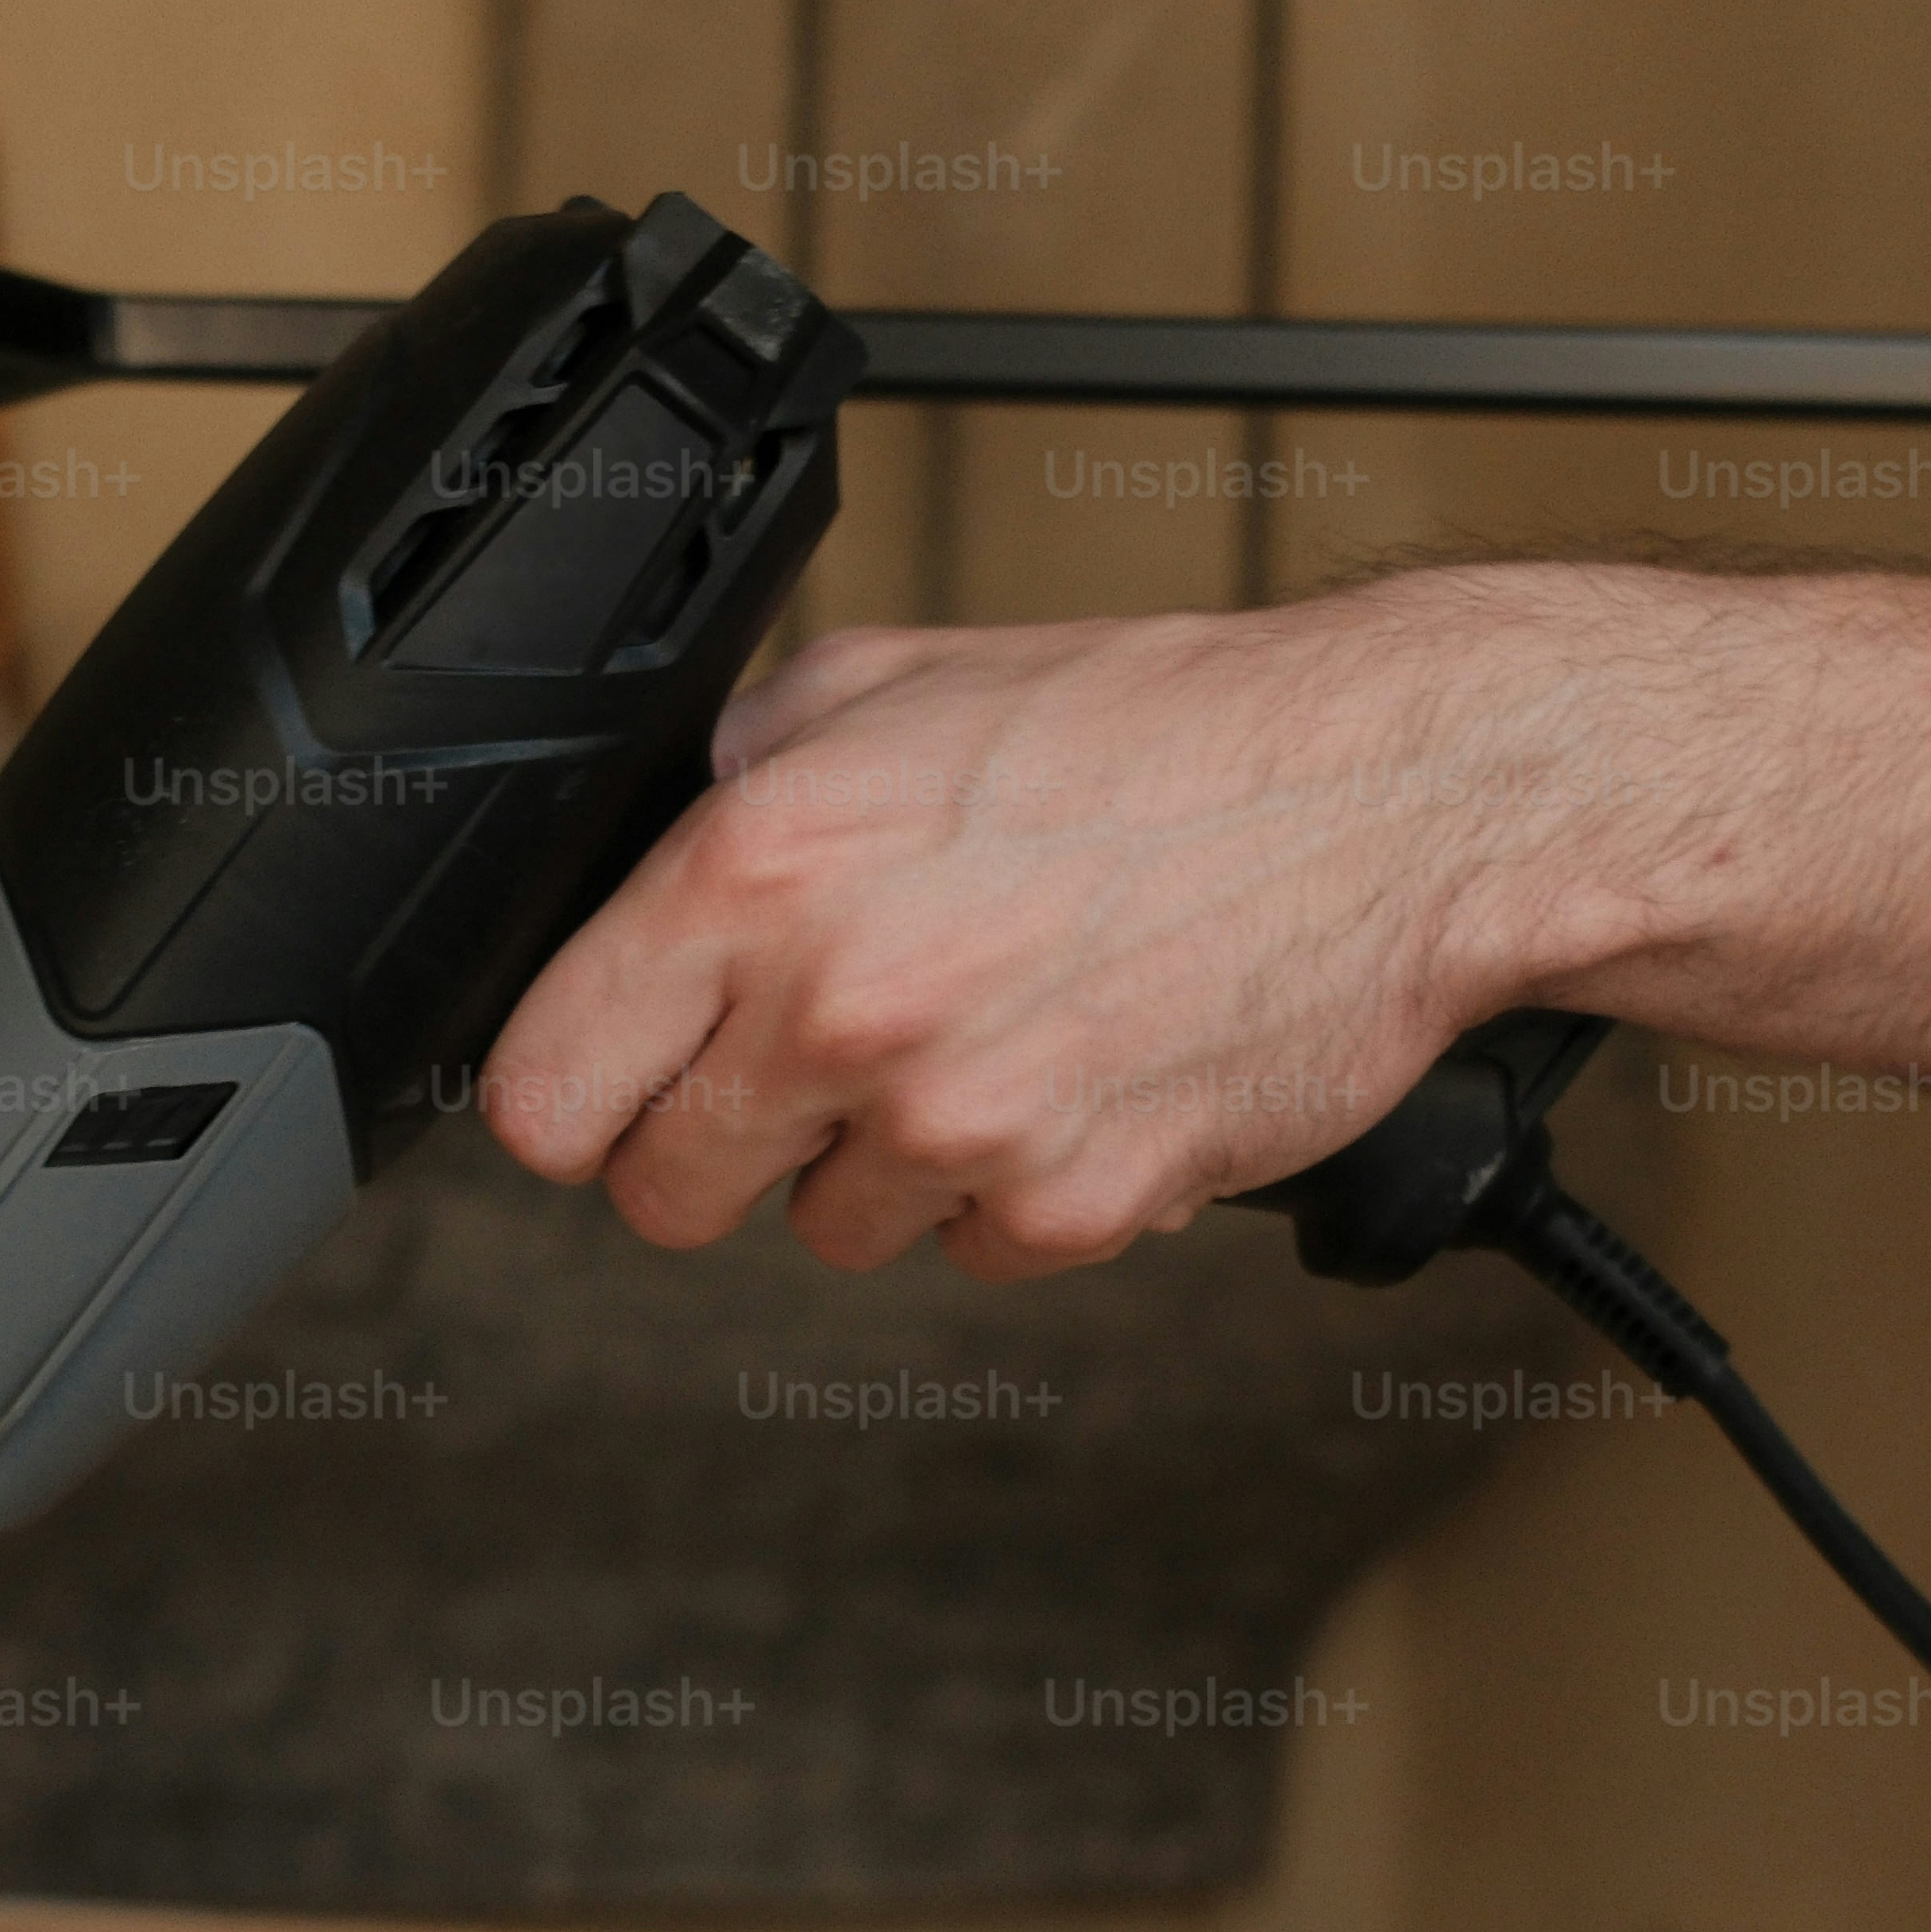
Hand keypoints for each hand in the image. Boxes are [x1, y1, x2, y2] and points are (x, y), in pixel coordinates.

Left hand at [475, 580, 1601, 1278]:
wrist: (1384, 802)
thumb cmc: (1164, 732)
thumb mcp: (897, 681)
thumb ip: (749, 774)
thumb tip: (662, 847)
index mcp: (760, 871)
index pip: (545, 1091)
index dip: (570, 1101)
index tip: (609, 1093)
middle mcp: (839, 1007)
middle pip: (666, 1196)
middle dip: (721, 1144)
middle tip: (807, 1070)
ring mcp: (956, 1123)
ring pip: (826, 1229)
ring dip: (879, 1162)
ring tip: (982, 1035)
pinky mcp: (1069, 1206)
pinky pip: (973, 1250)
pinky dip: (1011, 1190)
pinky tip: (1072, 1073)